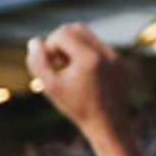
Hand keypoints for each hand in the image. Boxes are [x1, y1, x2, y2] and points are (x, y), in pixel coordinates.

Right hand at [27, 24, 129, 140]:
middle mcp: (106, 53)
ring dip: (74, 45)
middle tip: (58, 63)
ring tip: (69, 67)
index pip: (62, 33)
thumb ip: (38, 63)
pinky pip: (100, 46)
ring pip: (89, 35)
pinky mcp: (121, 63)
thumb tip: (35, 41)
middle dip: (62, 41)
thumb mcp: (51, 87)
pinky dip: (87, 53)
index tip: (50, 65)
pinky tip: (84, 74)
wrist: (109, 126)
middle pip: (76, 28)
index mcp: (89, 58)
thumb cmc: (77, 108)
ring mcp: (116, 57)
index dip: (51, 46)